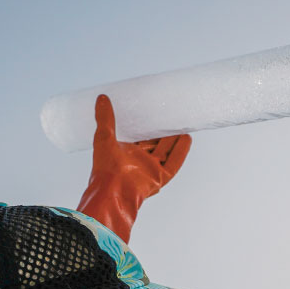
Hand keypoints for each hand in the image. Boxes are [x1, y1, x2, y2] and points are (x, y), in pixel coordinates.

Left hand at [76, 95, 191, 241]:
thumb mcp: (104, 137)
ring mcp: (151, 169)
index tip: (152, 112)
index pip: (138, 137)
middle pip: (155, 144)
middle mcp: (139, 161)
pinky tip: (187, 138)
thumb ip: (105, 118)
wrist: (113, 191)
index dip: (146, 126)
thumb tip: (102, 98)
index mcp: (125, 153)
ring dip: (174, 139)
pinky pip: (174, 162)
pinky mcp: (161, 177)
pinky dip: (181, 151)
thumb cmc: (105, 168)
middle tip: (170, 115)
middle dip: (163, 132)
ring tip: (182, 124)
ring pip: (166, 151)